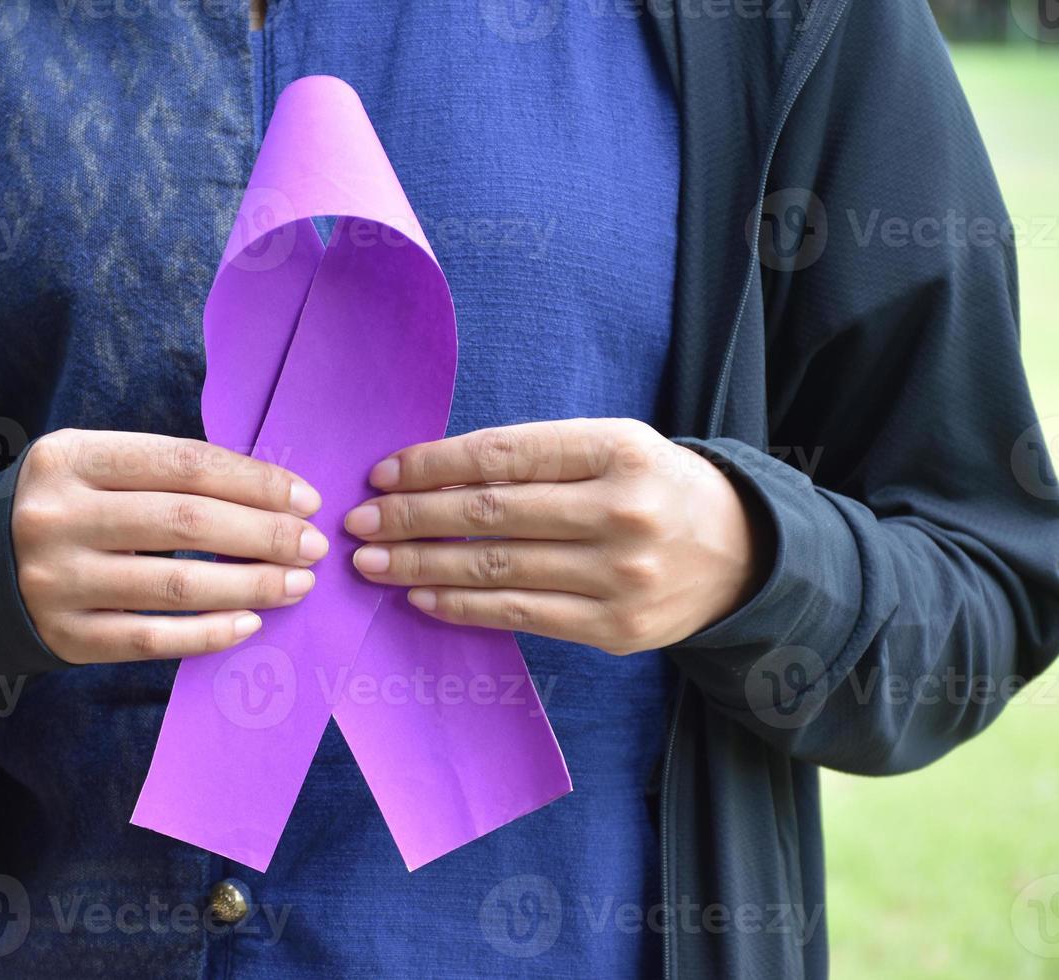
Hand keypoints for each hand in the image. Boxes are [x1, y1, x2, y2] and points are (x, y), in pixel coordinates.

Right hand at [12, 429, 327, 663]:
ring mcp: (57, 581)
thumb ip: (163, 472)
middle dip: (264, 534)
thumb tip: (270, 494)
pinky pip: (152, 639)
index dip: (255, 481)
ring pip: (176, 586)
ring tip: (297, 584)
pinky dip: (208, 633)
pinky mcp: (64, 637)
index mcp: (70, 458)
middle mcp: (57, 516)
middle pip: (186, 524)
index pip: (184, 464)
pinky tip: (250, 623)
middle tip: (313, 545)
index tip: (305, 499)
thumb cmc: (63, 509)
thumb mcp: (91, 467)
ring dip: (250, 585)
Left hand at [343, 419, 768, 654]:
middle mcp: (621, 511)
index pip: (502, 454)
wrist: (744, 555)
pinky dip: (462, 605)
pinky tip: (420, 594)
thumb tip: (433, 476)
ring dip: (421, 564)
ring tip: (372, 561)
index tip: (382, 473)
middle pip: (491, 513)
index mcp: (617, 450)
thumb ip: (535, 457)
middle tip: (358, 522)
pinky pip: (520, 615)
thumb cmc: (655, 489)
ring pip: (497, 567)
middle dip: (412, 517)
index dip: (433, 465)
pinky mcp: (615, 628)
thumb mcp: (611, 448)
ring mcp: (620, 575)